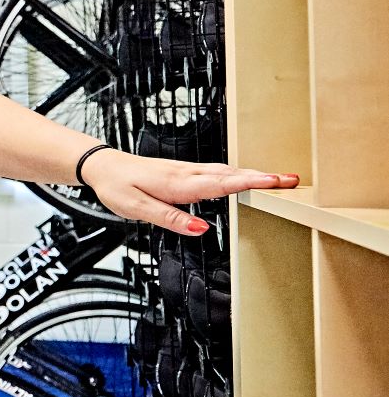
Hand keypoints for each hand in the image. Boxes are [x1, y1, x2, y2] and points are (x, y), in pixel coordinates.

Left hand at [85, 150, 297, 235]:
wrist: (102, 166)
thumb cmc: (117, 187)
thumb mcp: (137, 209)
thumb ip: (171, 218)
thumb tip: (202, 229)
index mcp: (178, 183)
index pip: (221, 183)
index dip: (251, 183)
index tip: (277, 182)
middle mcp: (186, 173)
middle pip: (231, 175)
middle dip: (263, 177)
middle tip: (293, 180)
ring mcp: (186, 170)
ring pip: (226, 171)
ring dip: (253, 174)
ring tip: (280, 179)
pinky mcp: (184, 171)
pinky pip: (216, 171)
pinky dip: (237, 173)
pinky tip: (245, 177)